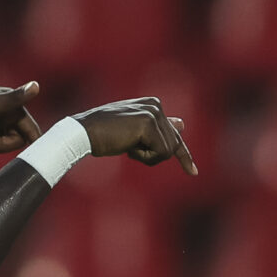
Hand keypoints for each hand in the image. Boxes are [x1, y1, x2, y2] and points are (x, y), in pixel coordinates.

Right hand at [73, 97, 197, 174]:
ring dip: (148, 158)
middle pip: (173, 143)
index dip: (183, 154)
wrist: (83, 133)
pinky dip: (145, 158)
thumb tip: (182, 124)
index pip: (174, 132)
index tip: (193, 172)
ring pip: (169, 150)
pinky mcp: (149, 124)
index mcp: (153, 104)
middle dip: (162, 156)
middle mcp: (155, 105)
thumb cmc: (103, 135)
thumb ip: (157, 128)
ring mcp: (153, 113)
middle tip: (148, 157)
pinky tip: (128, 149)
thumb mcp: (133, 131)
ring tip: (127, 149)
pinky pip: (161, 153)